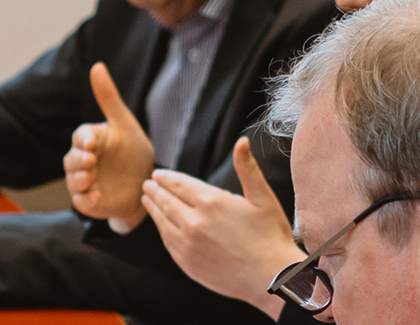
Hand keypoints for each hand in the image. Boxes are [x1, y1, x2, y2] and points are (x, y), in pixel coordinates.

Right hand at [64, 63, 155, 225]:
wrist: (145, 184)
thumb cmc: (132, 151)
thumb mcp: (124, 123)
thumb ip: (108, 98)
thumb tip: (97, 66)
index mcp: (91, 140)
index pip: (80, 136)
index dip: (83, 139)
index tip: (92, 142)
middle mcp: (84, 160)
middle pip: (71, 159)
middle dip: (78, 160)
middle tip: (90, 161)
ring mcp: (85, 182)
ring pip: (72, 180)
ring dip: (78, 179)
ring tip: (90, 177)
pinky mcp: (90, 201)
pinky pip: (81, 202)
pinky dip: (85, 200)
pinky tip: (96, 196)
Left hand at [140, 138, 302, 314]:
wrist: (272, 278)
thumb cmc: (271, 236)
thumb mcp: (262, 197)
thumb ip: (247, 168)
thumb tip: (241, 141)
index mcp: (211, 202)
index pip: (179, 184)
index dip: (166, 178)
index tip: (158, 174)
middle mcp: (194, 222)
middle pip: (166, 201)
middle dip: (155, 190)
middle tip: (148, 184)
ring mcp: (187, 244)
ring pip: (162, 221)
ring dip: (153, 208)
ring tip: (147, 199)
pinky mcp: (186, 263)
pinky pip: (167, 241)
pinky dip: (161, 229)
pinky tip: (161, 224)